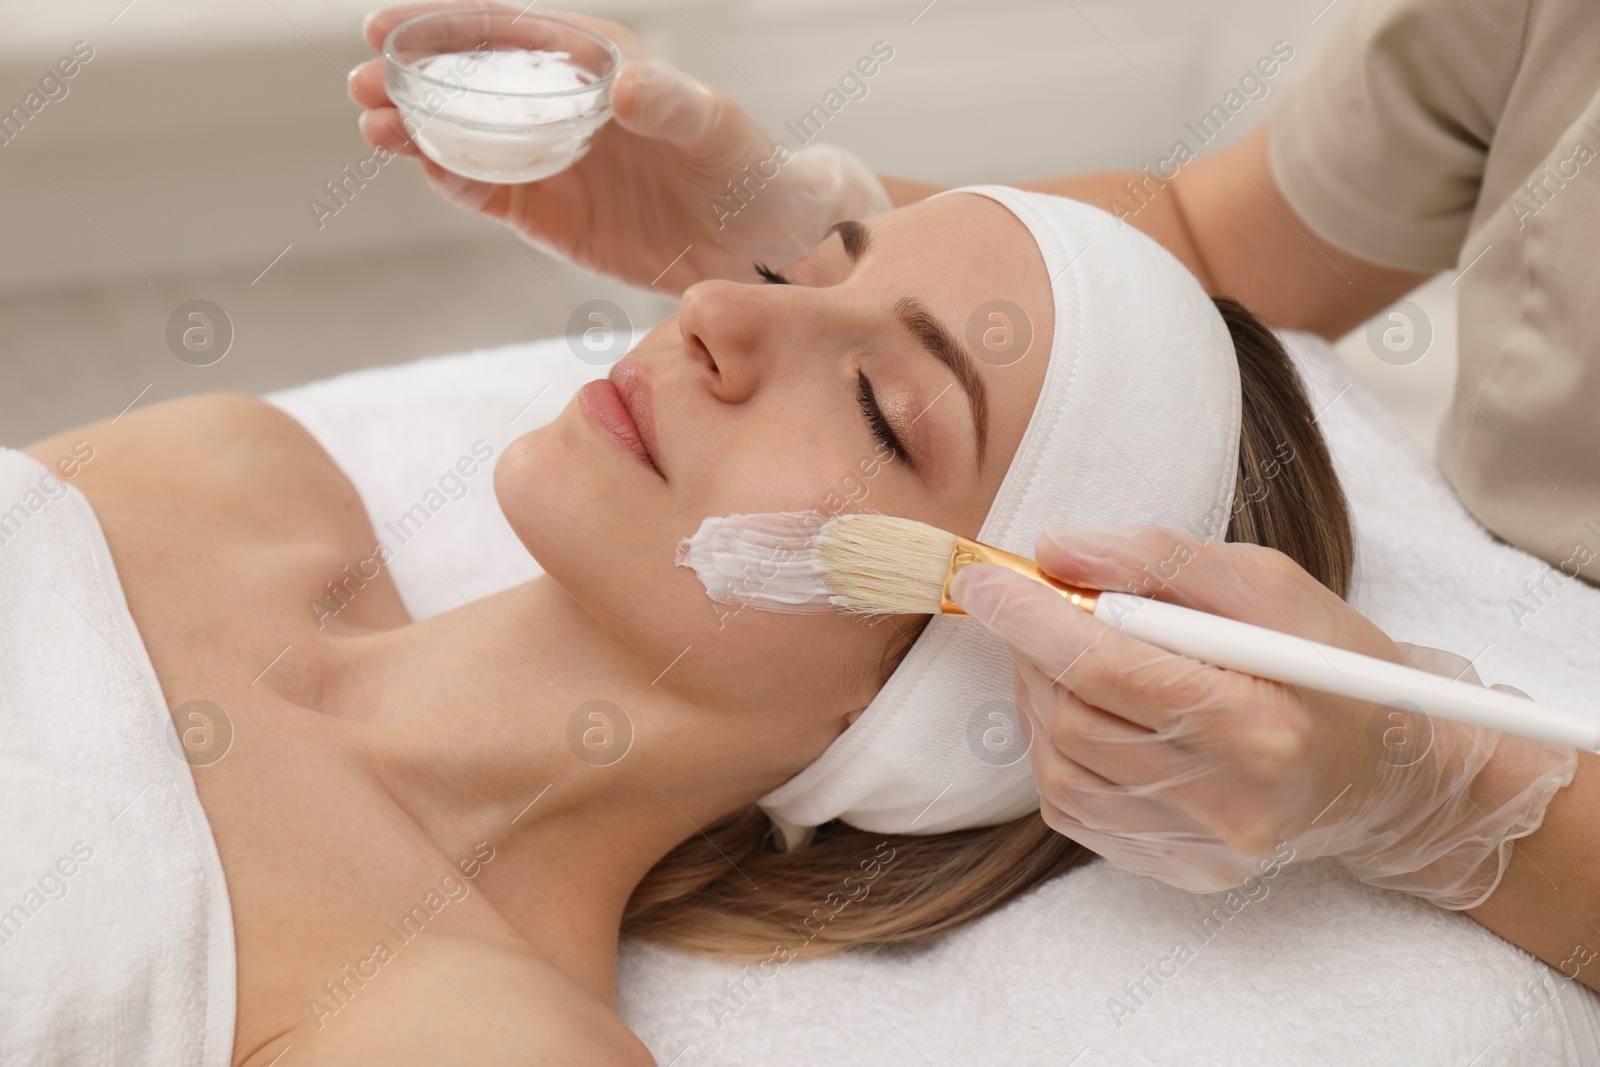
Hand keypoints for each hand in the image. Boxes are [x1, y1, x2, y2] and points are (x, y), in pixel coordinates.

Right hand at [349, 3, 891, 292]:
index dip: (444, 25)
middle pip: (469, 80)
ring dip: (416, 129)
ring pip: (466, 135)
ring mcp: (547, 158)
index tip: (386, 25)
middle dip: (410, 76)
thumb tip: (622, 88)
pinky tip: (422, 169)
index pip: (505, 32)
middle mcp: (558, 103)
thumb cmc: (741, 166)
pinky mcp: (546, 212)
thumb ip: (670, 104)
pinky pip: (487, 191)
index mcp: (591, 60)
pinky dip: (451, 179)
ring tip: (373, 126)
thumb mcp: (714, 129)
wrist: (753, 242)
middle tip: (360, 83)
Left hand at [949, 526, 1577, 906]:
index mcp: (1265, 722)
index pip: (1107, 669)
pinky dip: (1056, 750)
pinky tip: (1086, 712)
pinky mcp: (1181, 871)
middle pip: (1073, 721)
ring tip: (1060, 653)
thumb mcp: (1269, 585)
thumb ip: (1162, 560)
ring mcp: (1204, 849)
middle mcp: (1233, 802)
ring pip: (1059, 769)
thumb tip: (1054, 551)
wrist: (1392, 774)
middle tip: (1026, 606)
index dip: (1031, 619)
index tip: (983, 579)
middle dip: (1029, 653)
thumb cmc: (1331, 664)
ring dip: (1036, 699)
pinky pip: (1074, 810)